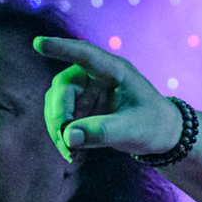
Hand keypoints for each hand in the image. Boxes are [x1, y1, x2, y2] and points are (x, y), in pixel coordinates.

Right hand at [33, 36, 186, 162]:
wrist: (163, 136)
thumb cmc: (154, 125)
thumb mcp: (133, 129)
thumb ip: (102, 131)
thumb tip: (68, 137)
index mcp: (115, 70)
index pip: (84, 55)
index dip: (61, 48)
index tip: (38, 43)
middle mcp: (97, 77)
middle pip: (63, 88)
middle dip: (59, 116)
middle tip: (65, 143)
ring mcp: (88, 93)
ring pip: (58, 106)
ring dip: (59, 131)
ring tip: (71, 155)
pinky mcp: (84, 110)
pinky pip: (64, 122)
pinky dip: (65, 139)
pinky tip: (75, 158)